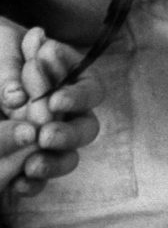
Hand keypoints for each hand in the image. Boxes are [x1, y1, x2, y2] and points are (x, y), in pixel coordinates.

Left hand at [0, 22, 102, 196]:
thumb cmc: (4, 50)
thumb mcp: (4, 50)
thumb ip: (10, 71)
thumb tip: (16, 98)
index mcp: (73, 79)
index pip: (91, 90)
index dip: (78, 98)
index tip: (54, 101)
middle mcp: (68, 112)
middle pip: (86, 128)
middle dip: (69, 135)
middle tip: (45, 136)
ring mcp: (51, 137)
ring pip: (69, 157)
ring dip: (55, 163)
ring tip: (31, 166)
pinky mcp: (31, 159)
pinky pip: (40, 179)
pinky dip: (32, 184)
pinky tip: (18, 182)